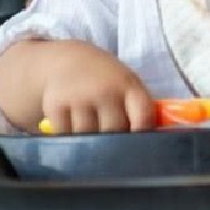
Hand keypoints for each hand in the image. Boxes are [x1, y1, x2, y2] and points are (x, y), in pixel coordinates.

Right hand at [38, 41, 156, 133]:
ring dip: (90, 143)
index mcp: (129, 86)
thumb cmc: (106, 80)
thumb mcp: (128, 85)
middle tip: (112, 144)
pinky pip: (66, 136)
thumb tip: (153, 143)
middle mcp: (104, 90)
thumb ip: (139, 110)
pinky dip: (70, 138)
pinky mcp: (56, 107)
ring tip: (91, 132)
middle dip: (115, 143)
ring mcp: (79, 98)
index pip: (143, 117)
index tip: (141, 148)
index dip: (143, 135)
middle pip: (114, 132)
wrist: (67, 60)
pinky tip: (73, 127)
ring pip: (88, 138)